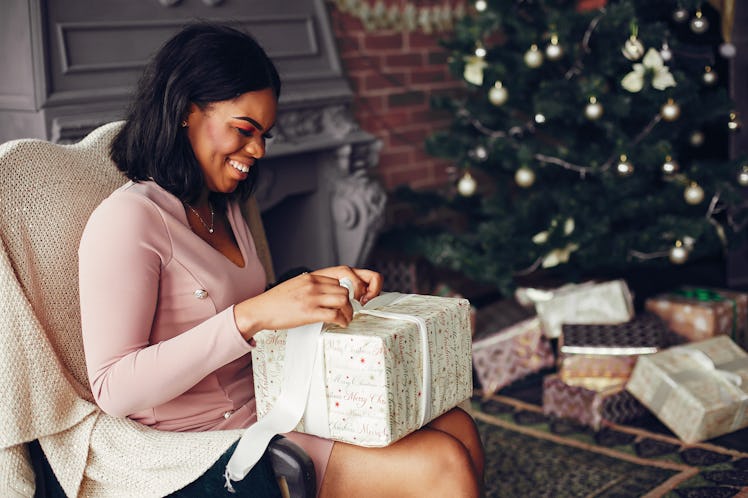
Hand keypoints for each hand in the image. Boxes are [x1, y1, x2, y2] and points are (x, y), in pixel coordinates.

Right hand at [234, 269, 378, 339]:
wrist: (259, 310)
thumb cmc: (276, 301)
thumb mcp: (296, 285)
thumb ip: (312, 285)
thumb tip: (327, 291)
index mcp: (311, 277)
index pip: (339, 278)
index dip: (347, 290)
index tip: (348, 299)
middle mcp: (313, 285)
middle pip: (344, 290)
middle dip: (350, 302)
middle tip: (348, 311)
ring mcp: (311, 298)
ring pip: (343, 301)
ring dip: (348, 312)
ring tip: (345, 319)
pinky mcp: (309, 313)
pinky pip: (335, 315)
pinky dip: (342, 321)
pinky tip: (340, 324)